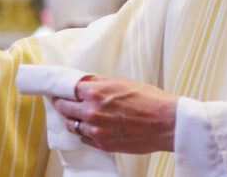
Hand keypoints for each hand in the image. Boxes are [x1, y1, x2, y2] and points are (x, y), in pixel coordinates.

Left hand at [51, 75, 177, 153]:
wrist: (166, 123)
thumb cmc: (148, 100)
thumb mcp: (121, 81)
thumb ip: (98, 82)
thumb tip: (84, 82)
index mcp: (94, 93)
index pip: (66, 90)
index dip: (63, 89)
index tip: (60, 90)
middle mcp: (91, 112)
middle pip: (64, 108)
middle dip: (62, 104)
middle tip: (62, 102)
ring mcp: (96, 130)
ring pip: (72, 125)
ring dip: (72, 119)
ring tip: (75, 116)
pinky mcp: (103, 144)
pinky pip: (84, 138)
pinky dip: (84, 132)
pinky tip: (89, 127)